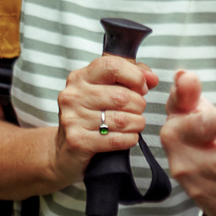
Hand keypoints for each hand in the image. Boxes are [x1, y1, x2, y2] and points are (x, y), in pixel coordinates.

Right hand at [52, 54, 161, 189]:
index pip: (113, 66)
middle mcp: (73, 95)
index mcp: (80, 77)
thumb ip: (131, 76)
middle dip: (139, 105)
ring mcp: (73, 119)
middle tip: (137, 110)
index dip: (135, 76)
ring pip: (122, 120)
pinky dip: (130, 139)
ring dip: (137, 123)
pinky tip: (127, 137)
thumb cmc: (90, 116)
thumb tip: (152, 78)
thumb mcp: (105, 89)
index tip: (142, 87)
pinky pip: (117, 140)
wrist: (63, 149)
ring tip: (134, 124)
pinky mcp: (78, 141)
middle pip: (121, 96)